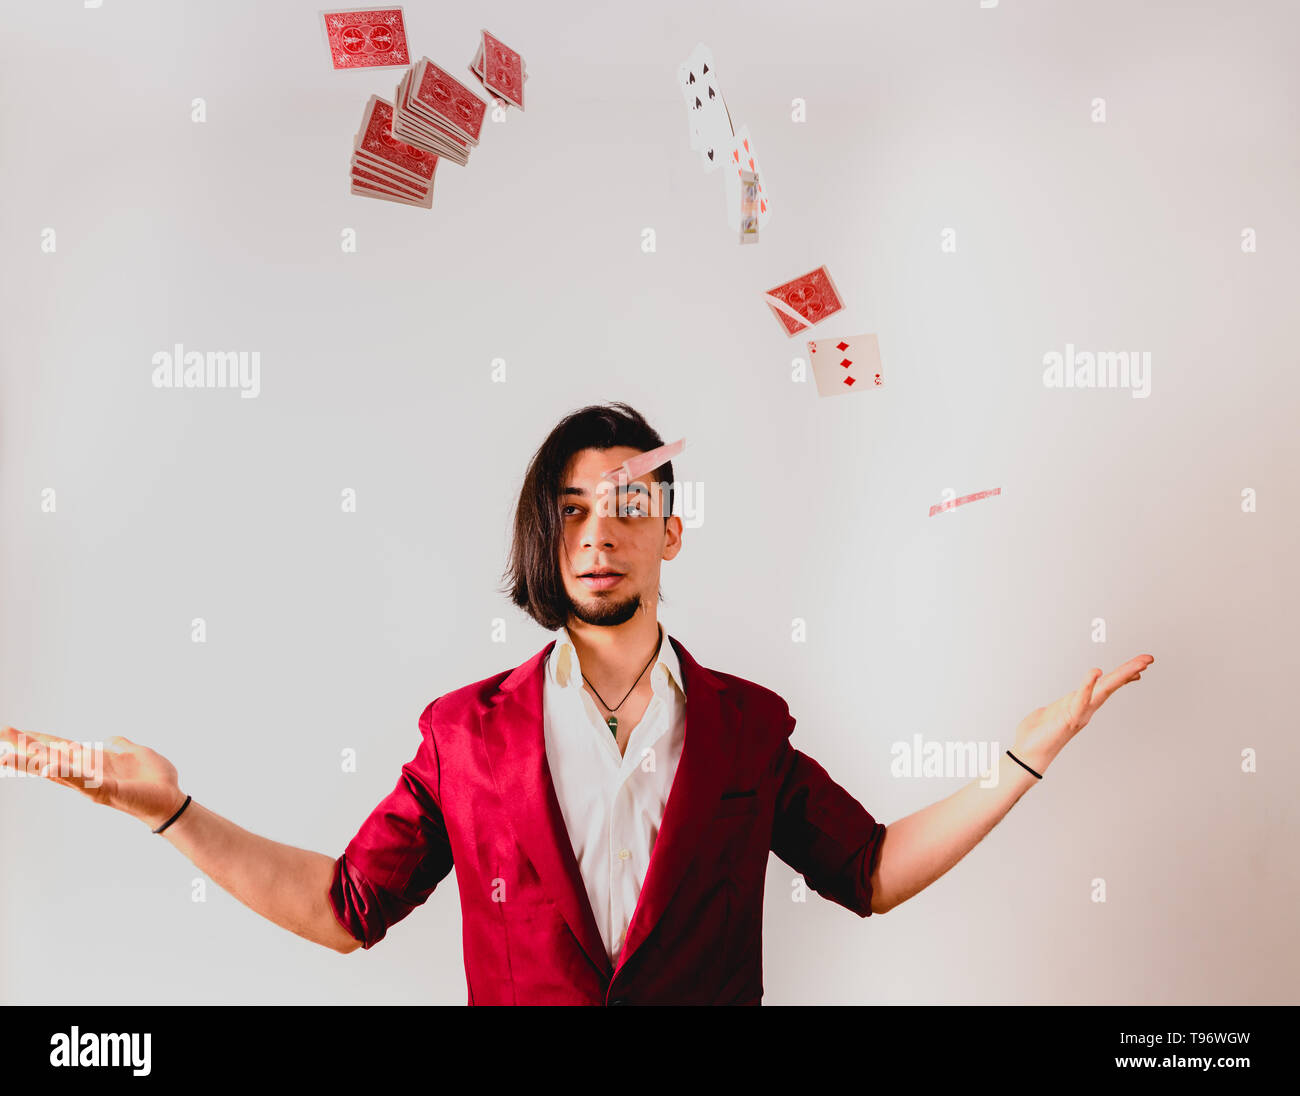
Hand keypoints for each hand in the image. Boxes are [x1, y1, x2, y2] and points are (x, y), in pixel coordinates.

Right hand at [0, 726, 187, 830]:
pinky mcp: (104, 791)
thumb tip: (109, 739)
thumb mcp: (136, 753)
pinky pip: (81, 781)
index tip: (12, 731)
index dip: (37, 739)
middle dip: (23, 748)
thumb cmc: (154, 779)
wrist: (171, 798)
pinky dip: (66, 773)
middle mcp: (86, 772)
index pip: (58, 747)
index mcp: (92, 761)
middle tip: (0, 734)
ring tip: (6, 756)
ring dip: (32, 763)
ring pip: (56, 771)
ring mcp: (92, 783)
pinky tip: (47, 768)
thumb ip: (121, 745)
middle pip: (48, 758)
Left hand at [1010, 654, 1153, 774]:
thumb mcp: (1054, 712)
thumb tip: (1063, 704)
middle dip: (1130, 670)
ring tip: (1138, 665)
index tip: (1141, 665)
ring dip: (1121, 676)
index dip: (1123, 675)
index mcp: (1082, 703)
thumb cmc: (1038, 733)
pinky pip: (1080, 699)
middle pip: (1111, 685)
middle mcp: (1086, 708)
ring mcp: (1080, 713)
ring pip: (1104, 690)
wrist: (1029, 752)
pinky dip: (1088, 685)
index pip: (1106, 685)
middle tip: (1149, 659)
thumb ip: (1061, 706)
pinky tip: (1096, 672)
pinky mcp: (1069, 717)